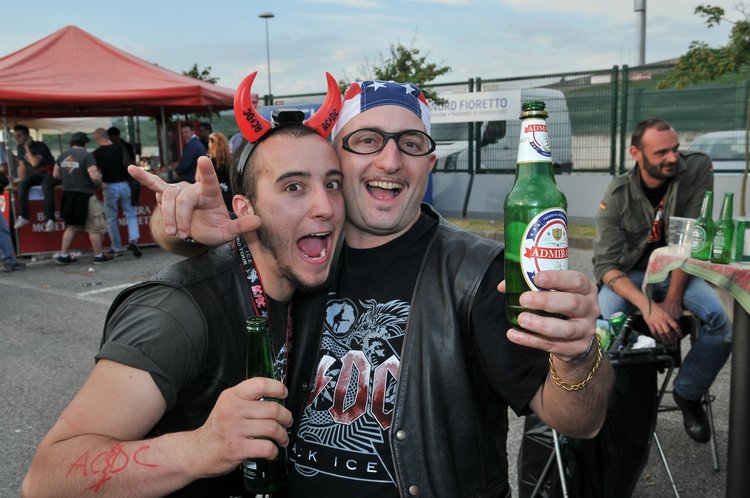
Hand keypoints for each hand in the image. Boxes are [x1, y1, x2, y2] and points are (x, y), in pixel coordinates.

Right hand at [128, 157, 259, 245]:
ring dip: (168, 215)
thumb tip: (259, 221)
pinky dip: (143, 177)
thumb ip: (242, 226)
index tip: (204, 160)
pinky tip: (131, 168)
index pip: (210, 180)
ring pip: (168, 197)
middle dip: (180, 216)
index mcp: (211, 192)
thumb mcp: (228, 232)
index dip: (207, 171)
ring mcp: (179, 189)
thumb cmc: (213, 229)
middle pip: (183, 198)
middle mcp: (194, 187)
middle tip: (181, 233)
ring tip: (173, 231)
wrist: (197, 232)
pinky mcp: (166, 195)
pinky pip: (154, 184)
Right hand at [189, 377, 291, 477]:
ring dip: (283, 435)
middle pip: (272, 408)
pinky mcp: (237, 448)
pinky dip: (274, 451)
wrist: (197, 451)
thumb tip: (275, 397)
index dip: (277, 388)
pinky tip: (272, 451)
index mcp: (232, 396)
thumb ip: (247, 399)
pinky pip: (266, 447)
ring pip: (272, 428)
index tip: (284, 394)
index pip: (260, 384)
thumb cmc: (217, 429)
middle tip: (287, 421)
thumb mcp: (227, 405)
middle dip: (286, 417)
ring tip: (282, 438)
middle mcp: (233, 410)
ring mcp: (235, 429)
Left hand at [498, 270, 599, 359]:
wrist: (577, 337)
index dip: (557, 278)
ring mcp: (585, 330)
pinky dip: (531, 341)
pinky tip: (515, 335)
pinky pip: (553, 345)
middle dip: (546, 301)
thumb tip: (503, 286)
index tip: (537, 278)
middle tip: (524, 300)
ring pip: (566, 329)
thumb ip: (531, 286)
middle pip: (573, 303)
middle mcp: (590, 308)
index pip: (576, 280)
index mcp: (586, 289)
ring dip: (541, 324)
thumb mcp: (555, 293)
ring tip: (521, 319)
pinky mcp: (577, 348)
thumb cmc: (562, 307)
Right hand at [642, 300, 680, 344]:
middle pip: (668, 331)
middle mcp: (662, 320)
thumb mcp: (665, 312)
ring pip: (661, 333)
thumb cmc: (657, 308)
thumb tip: (674, 326)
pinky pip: (653, 332)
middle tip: (672, 342)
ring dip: (664, 339)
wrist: (648, 305)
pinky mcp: (650, 324)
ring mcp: (656, 322)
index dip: (678, 331)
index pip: (675, 326)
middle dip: (670, 338)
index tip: (680, 336)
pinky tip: (658, 339)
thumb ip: (669, 319)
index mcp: (667, 317)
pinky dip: (656, 336)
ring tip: (666, 343)